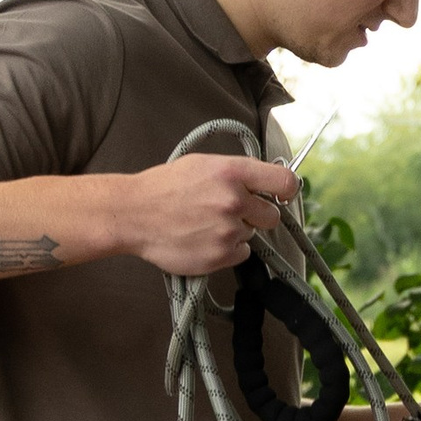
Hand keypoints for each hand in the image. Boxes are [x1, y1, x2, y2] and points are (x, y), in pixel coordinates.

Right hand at [114, 153, 298, 278]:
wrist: (132, 214)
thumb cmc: (164, 187)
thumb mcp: (202, 165)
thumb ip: (236, 173)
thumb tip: (264, 181)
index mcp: (233, 172)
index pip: (284, 182)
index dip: (287, 190)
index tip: (282, 195)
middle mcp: (235, 201)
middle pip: (272, 216)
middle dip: (257, 215)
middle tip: (233, 213)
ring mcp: (228, 230)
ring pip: (251, 235)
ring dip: (235, 232)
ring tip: (205, 224)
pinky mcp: (220, 255)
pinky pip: (240, 254)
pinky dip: (227, 250)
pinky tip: (204, 239)